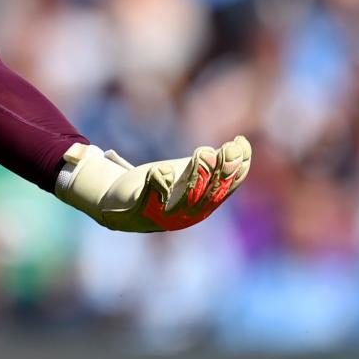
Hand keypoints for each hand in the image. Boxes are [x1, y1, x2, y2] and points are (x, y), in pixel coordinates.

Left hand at [55, 136, 251, 231]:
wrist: (118, 204)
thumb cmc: (158, 186)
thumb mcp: (187, 172)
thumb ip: (210, 162)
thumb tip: (240, 144)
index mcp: (204, 204)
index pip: (227, 187)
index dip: (238, 167)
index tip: (239, 143)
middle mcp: (189, 214)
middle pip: (210, 195)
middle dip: (219, 172)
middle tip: (224, 148)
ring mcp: (164, 216)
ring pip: (186, 200)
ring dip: (197, 176)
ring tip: (203, 152)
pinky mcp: (139, 212)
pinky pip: (149, 202)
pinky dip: (156, 186)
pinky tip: (160, 169)